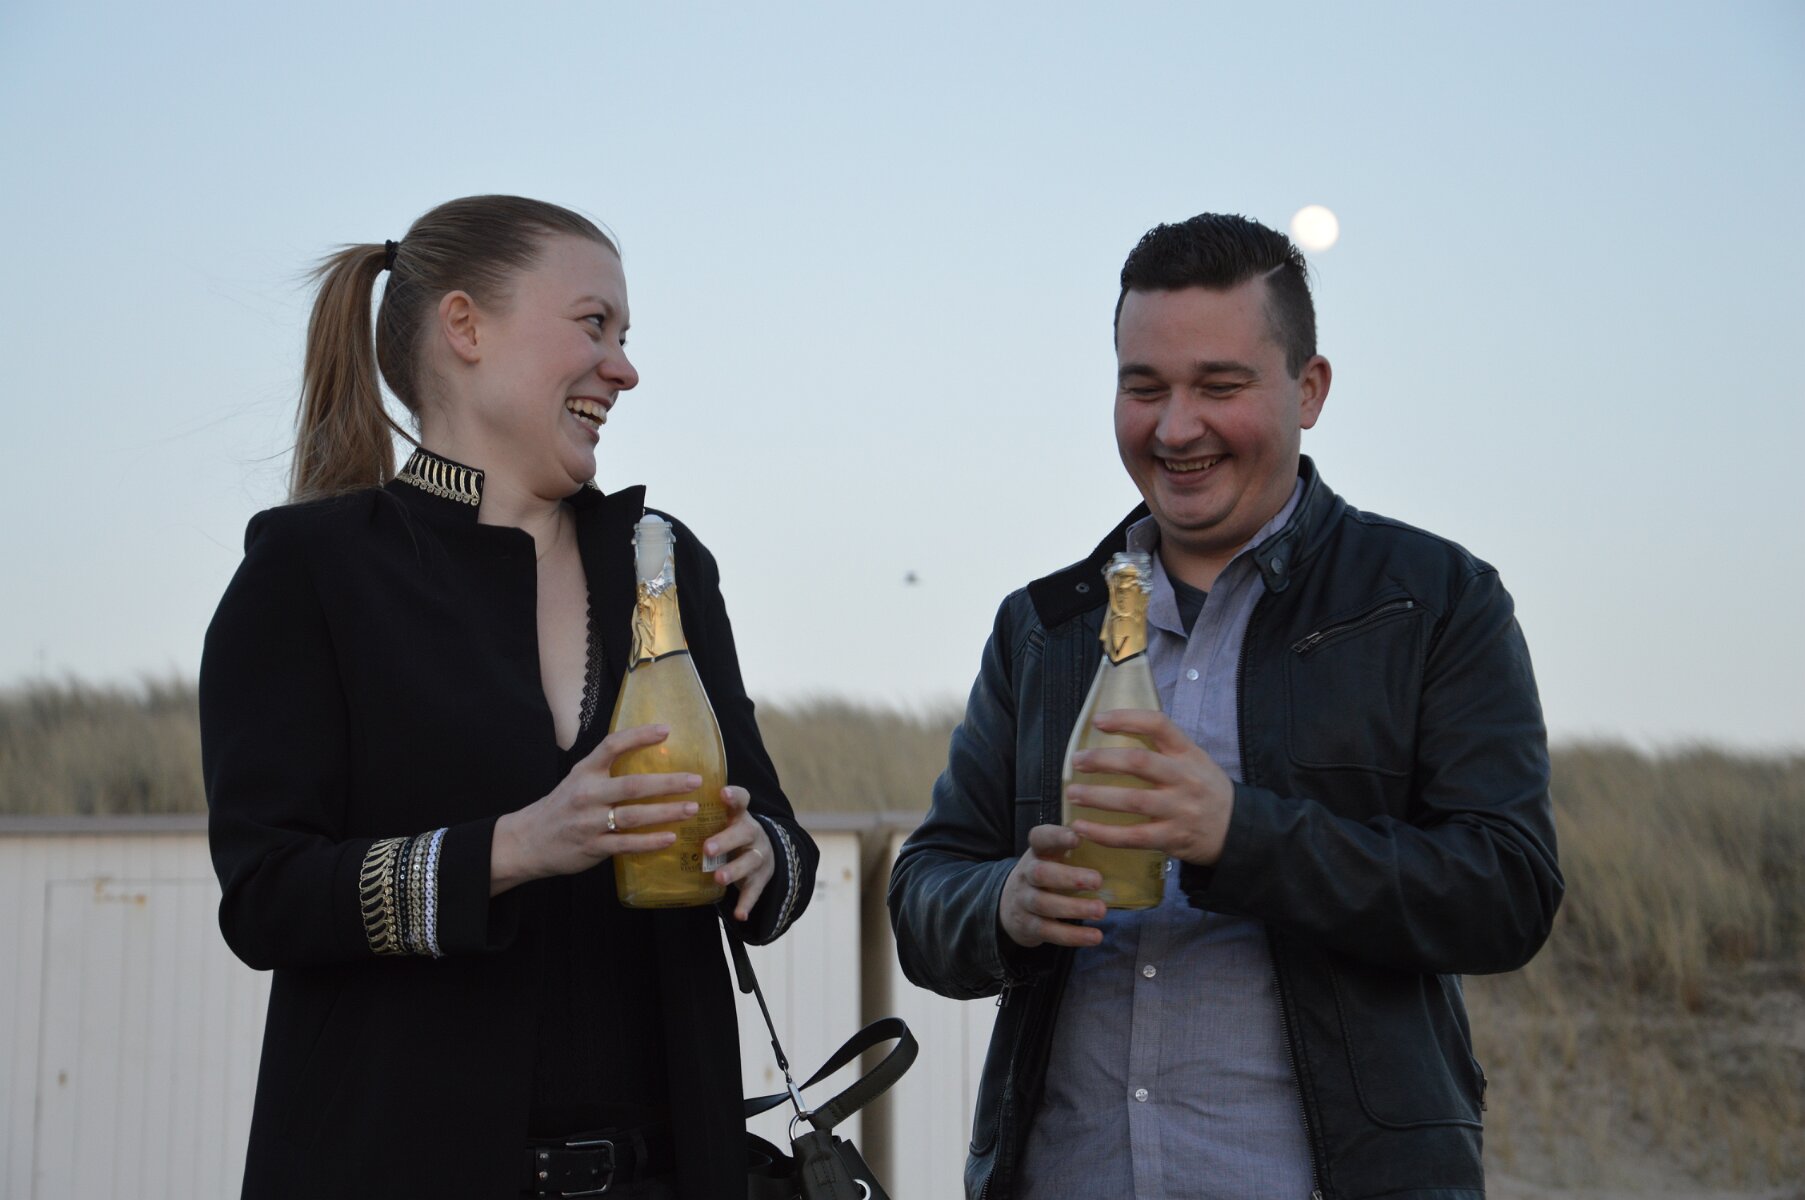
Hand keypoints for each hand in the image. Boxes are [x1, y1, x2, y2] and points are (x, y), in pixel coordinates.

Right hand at [491, 724, 700, 895]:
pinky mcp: (593, 847)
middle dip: (667, 782)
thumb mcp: (578, 779)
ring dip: (666, 812)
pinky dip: (650, 841)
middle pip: (633, 785)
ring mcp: (590, 822)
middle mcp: (587, 794)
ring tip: (691, 809)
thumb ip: (605, 768)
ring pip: (634, 816)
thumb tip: (647, 754)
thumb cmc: (562, 807)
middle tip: (695, 780)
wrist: (528, 840)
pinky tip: (670, 837)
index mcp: (585, 771)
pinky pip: (627, 844)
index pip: (612, 745)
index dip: (639, 735)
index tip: (666, 730)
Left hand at [705, 786, 775, 921]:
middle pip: (744, 832)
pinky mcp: (762, 877)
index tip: (722, 792)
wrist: (764, 852)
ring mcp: (759, 855)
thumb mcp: (723, 820)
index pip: (741, 800)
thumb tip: (654, 811)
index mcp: (739, 815)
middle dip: (726, 840)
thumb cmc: (730, 833)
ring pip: (750, 861)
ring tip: (718, 878)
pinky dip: (747, 902)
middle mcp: (752, 833)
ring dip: (734, 870)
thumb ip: (701, 816)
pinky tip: (739, 915)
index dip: (734, 795)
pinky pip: (755, 890)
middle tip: (707, 848)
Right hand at [997, 824, 1107, 948]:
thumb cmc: (1045, 876)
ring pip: (1044, 904)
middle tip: (1097, 881)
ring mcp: (1024, 901)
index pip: (1040, 838)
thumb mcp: (1052, 858)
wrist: (1010, 906)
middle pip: (1041, 873)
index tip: (1077, 838)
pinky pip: (1049, 931)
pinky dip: (1073, 935)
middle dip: (1069, 877)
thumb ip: (1075, 851)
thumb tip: (1116, 843)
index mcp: (1037, 852)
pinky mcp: (1028, 926)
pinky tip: (1095, 936)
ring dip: (1074, 908)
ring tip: (1101, 911)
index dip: (1057, 836)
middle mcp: (1026, 874)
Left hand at [1064, 709, 1234, 865]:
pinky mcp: (1173, 838)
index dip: (1126, 719)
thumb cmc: (1207, 790)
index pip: (1158, 725)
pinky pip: (1133, 836)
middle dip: (1102, 759)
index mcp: (1188, 753)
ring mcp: (1180, 809)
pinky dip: (1104, 833)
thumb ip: (1164, 750)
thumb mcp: (1195, 761)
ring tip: (1072, 794)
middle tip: (1076, 760)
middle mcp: (1185, 778)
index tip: (1098, 720)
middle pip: (1139, 762)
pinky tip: (1082, 828)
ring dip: (1096, 797)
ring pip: (1132, 801)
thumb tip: (1116, 733)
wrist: (1240, 830)